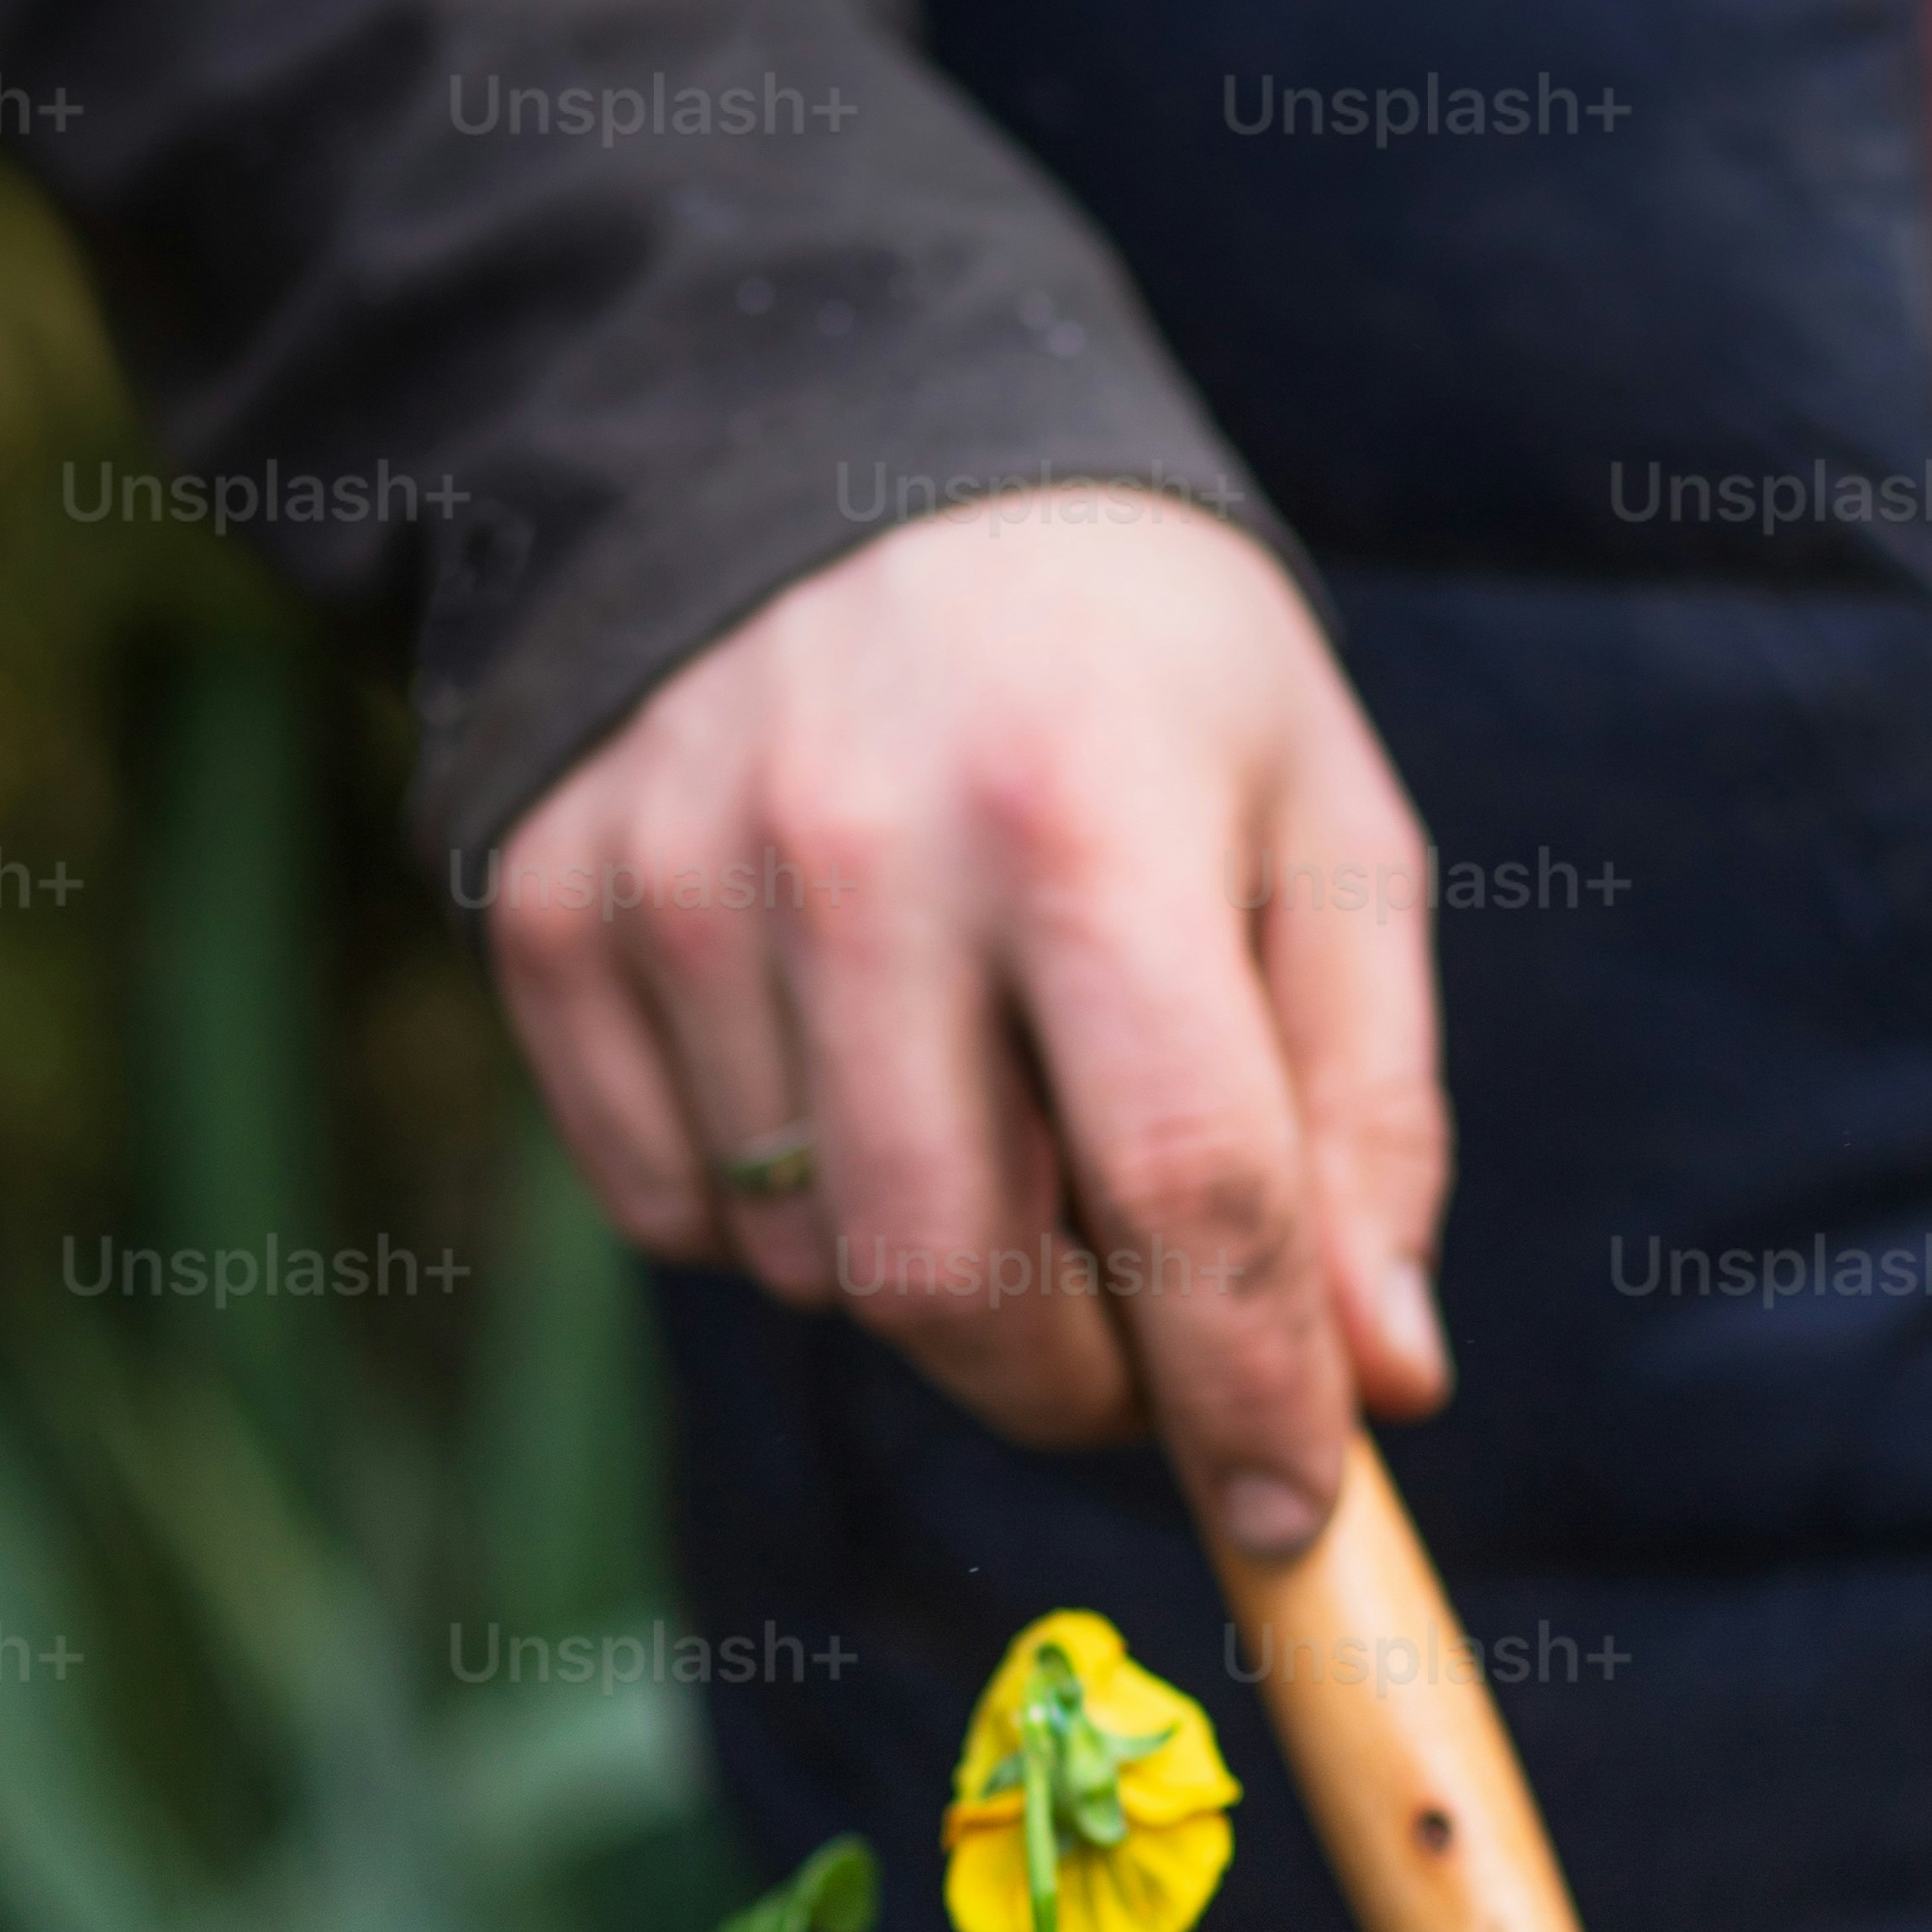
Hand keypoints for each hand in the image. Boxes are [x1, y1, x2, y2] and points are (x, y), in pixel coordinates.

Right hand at [487, 488, 1449, 1553]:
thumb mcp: (1315, 821)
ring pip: (816, 1271)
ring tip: (993, 1120)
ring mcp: (674, 883)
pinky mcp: (548, 913)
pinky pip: (672, 1215)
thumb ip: (1368, 1115)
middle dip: (1076, 1383)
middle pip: (960, 1284)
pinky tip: (841, 1068)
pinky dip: (777, 1215)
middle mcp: (858, 851)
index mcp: (1087, 814)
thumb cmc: (1128, 658)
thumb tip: (1383, 1384)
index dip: (1251, 1398)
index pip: (1185, 1193)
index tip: (1295, 1517)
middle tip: (1141, 1340)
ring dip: (935, 1278)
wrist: (820, 414)